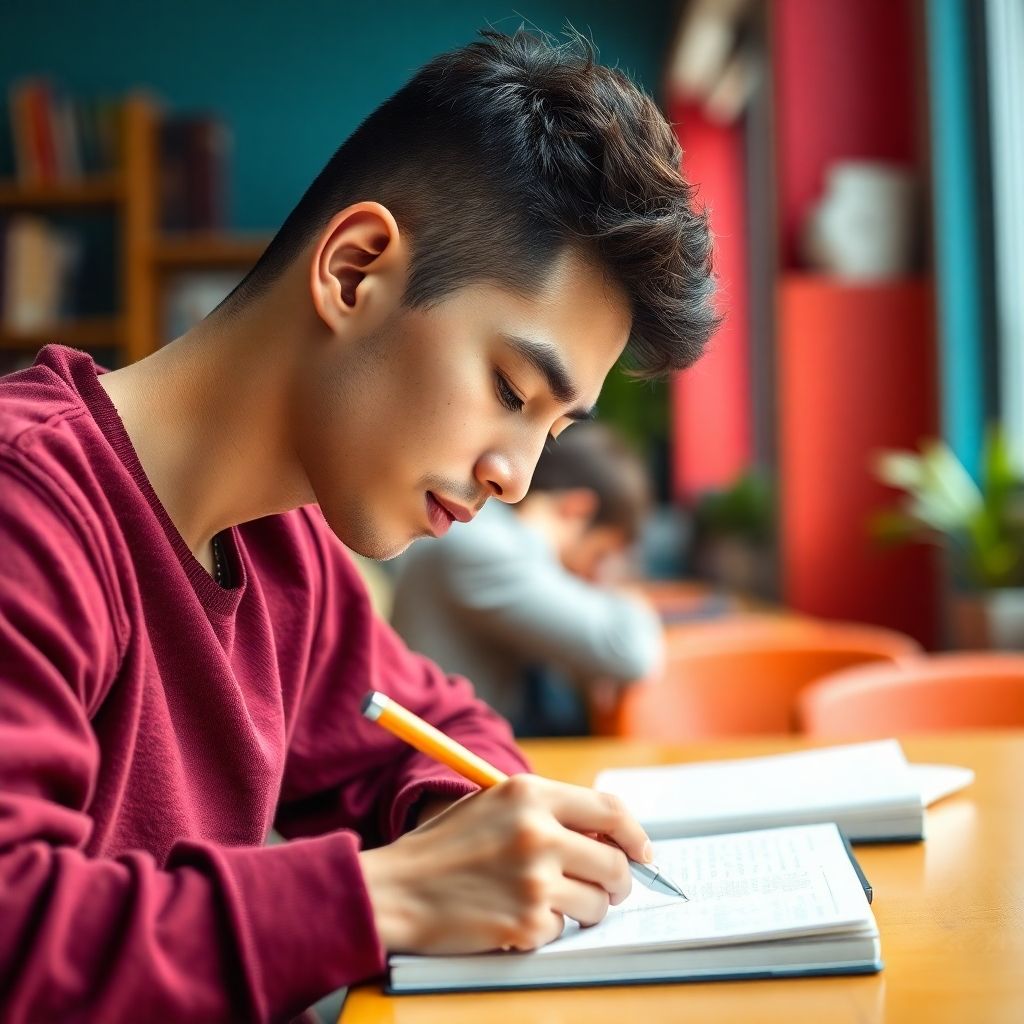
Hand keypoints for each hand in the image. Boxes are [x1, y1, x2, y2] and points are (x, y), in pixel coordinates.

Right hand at [358, 774, 650, 954]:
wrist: (396, 889)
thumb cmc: (446, 847)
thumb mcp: (496, 806)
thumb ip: (549, 811)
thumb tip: (609, 833)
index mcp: (529, 794)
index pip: (610, 809)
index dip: (635, 835)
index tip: (642, 852)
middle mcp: (537, 832)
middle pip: (615, 862)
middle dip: (618, 881)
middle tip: (607, 889)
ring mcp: (534, 880)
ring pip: (598, 903)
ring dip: (584, 909)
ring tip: (550, 903)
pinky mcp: (527, 923)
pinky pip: (563, 930)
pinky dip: (547, 928)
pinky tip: (515, 916)